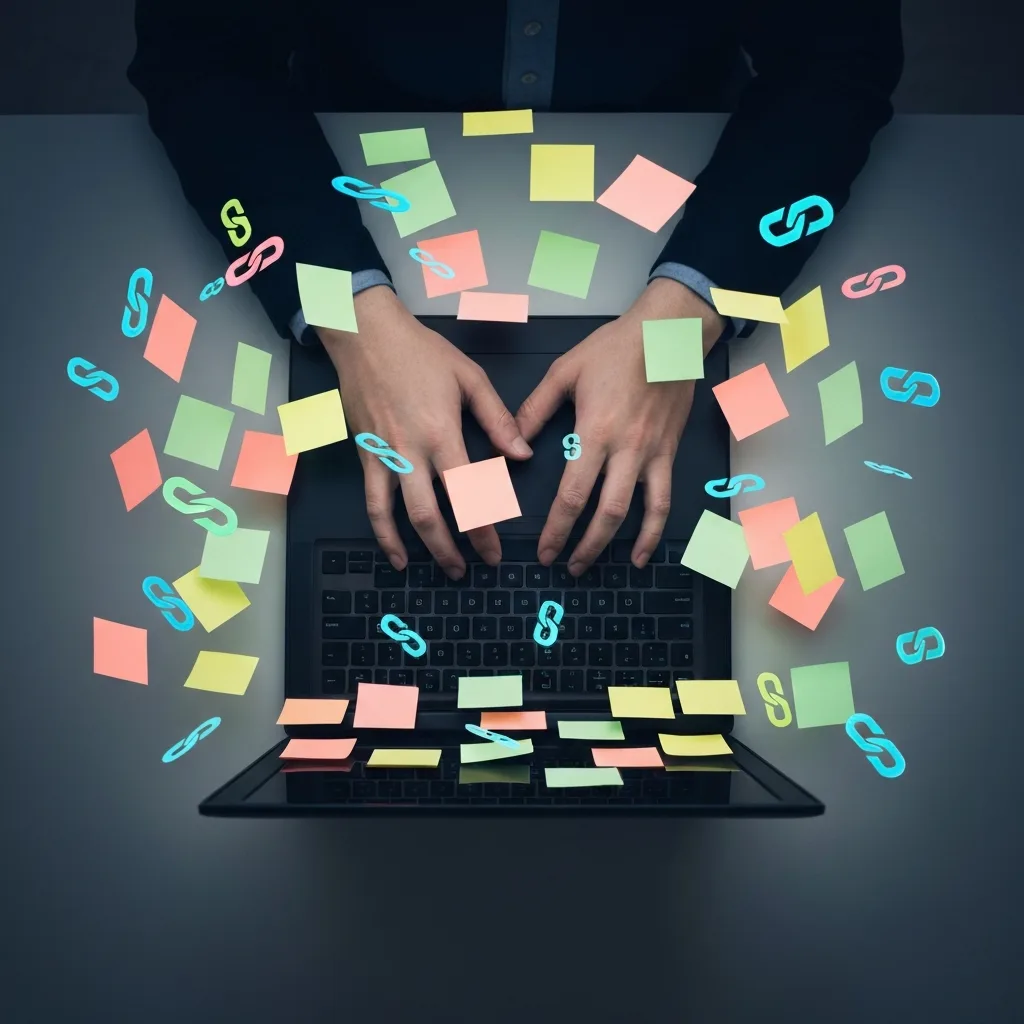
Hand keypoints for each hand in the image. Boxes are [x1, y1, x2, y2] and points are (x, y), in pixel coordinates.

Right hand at [318, 286, 532, 577]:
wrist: (365, 335)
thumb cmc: (419, 351)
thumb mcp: (469, 378)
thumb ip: (497, 420)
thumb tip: (521, 454)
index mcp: (441, 434)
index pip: (467, 494)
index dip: (482, 528)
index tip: (494, 551)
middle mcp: (410, 452)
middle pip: (431, 515)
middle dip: (452, 549)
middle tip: (470, 569)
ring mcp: (384, 456)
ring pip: (398, 516)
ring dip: (418, 548)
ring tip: (439, 569)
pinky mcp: (365, 455)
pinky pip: (372, 503)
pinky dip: (382, 532)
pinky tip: (395, 551)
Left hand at [515, 277, 723, 574]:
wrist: (668, 334)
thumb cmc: (616, 347)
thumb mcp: (565, 372)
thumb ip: (534, 410)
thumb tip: (512, 443)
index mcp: (595, 431)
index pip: (572, 494)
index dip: (557, 528)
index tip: (544, 548)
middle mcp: (626, 449)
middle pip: (605, 513)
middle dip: (583, 545)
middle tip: (564, 564)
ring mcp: (651, 454)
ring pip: (637, 513)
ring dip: (617, 545)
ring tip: (595, 564)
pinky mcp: (668, 454)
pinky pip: (664, 500)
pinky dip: (655, 531)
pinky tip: (644, 552)